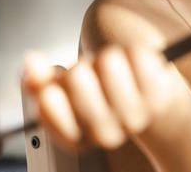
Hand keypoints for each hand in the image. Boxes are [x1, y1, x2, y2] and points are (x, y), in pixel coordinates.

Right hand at [21, 46, 185, 152]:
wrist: (153, 102)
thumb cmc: (106, 95)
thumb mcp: (70, 93)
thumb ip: (42, 81)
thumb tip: (31, 61)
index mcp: (78, 137)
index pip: (48, 106)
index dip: (50, 88)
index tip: (58, 86)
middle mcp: (106, 133)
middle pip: (77, 76)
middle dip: (82, 66)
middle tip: (94, 75)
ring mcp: (135, 114)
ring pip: (109, 61)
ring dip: (110, 57)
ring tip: (117, 71)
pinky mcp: (158, 92)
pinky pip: (137, 55)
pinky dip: (134, 52)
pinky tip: (136, 67)